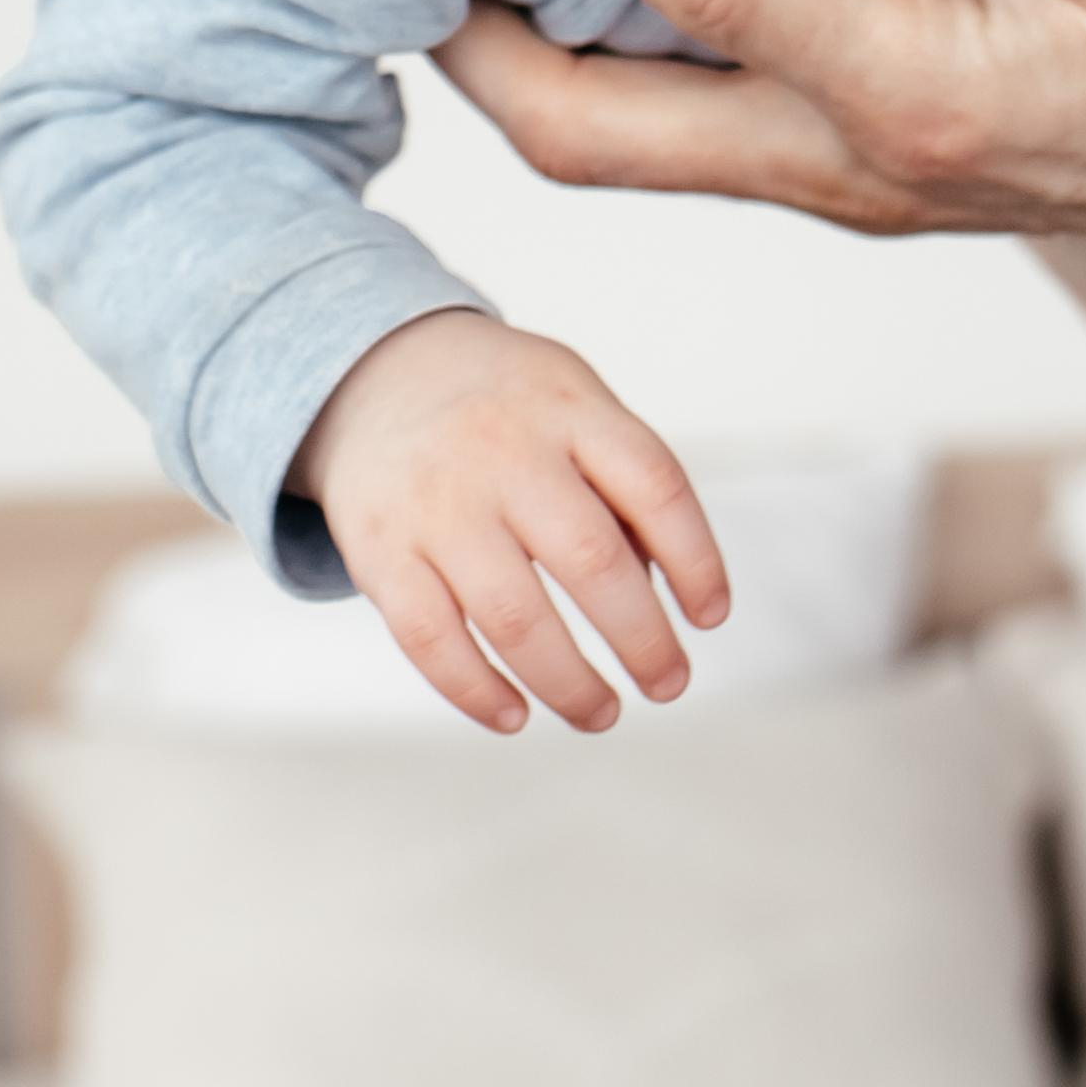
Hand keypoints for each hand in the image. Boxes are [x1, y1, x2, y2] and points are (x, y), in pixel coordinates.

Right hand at [291, 309, 730, 734]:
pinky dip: (477, 691)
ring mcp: (437, 502)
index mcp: (568, 409)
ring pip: (513, 616)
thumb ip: (621, 483)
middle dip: (643, 639)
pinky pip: (431, 639)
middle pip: (591, 559)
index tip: (711, 616)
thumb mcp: (573, 402)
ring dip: (569, 683)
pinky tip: (515, 715)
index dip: (697, 559)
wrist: (375, 371)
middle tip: (669, 683)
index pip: (655, 485)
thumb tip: (659, 594)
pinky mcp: (381, 550)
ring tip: (602, 713)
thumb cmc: (504, 406)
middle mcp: (503, 450)